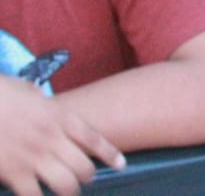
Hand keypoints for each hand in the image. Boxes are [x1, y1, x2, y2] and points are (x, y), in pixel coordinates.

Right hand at [0, 77, 123, 195]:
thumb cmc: (2, 93)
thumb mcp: (31, 92)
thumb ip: (47, 107)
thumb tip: (53, 111)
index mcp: (59, 117)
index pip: (93, 139)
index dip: (110, 154)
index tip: (121, 164)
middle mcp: (51, 138)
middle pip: (83, 166)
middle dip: (88, 175)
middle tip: (86, 177)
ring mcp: (33, 157)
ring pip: (64, 184)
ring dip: (69, 190)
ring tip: (68, 190)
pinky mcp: (13, 172)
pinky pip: (33, 194)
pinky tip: (39, 195)